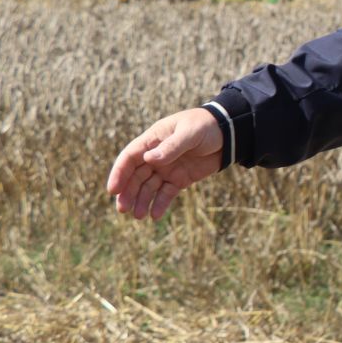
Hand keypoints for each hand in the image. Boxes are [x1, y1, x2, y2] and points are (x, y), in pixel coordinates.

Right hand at [106, 108, 224, 220]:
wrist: (228, 133)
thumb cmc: (206, 126)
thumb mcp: (190, 133)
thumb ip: (172, 147)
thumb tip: (149, 160)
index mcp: (152, 140)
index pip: (129, 158)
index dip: (119, 174)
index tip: (113, 190)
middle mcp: (155, 156)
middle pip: (135, 176)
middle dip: (128, 193)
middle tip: (123, 209)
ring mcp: (166, 169)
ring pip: (148, 187)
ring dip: (142, 201)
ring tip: (139, 216)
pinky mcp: (179, 179)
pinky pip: (166, 193)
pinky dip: (160, 204)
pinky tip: (155, 216)